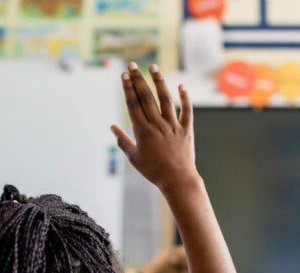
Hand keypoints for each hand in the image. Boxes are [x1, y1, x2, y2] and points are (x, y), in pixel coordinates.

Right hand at [111, 62, 197, 193]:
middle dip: (138, 79)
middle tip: (132, 66)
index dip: (128, 88)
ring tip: (153, 67)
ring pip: (166, 99)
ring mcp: (173, 126)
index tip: (124, 75)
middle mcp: (157, 126)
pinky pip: (186, 111)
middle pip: (147, 98)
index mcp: (143, 132)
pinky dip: (184, 98)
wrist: (177, 180)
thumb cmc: (153, 171)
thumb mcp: (134, 158)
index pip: (133, 105)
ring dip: (159, 82)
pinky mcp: (186, 130)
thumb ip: (123, 141)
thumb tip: (112, 127)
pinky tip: (181, 86)